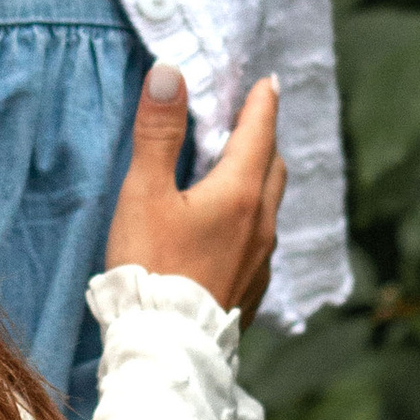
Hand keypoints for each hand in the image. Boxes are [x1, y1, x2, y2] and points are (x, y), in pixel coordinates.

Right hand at [105, 67, 283, 322]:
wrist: (166, 346)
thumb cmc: (152, 266)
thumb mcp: (145, 193)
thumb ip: (158, 132)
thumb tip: (170, 73)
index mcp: (241, 192)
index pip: (260, 131)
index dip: (262, 102)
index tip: (267, 82)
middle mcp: (262, 223)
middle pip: (273, 167)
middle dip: (264, 139)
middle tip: (251, 122)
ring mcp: (261, 260)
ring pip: (270, 206)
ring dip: (259, 181)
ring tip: (239, 172)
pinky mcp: (252, 290)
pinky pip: (261, 242)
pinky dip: (251, 220)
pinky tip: (230, 231)